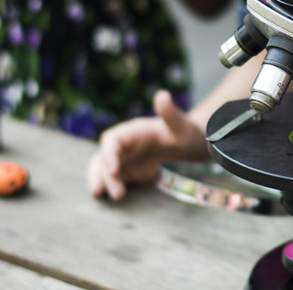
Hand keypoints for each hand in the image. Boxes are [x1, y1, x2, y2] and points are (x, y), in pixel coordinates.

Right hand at [86, 90, 206, 200]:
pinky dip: (107, 186)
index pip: (112, 140)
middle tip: (118, 194)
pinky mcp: (127, 170)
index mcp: (134, 131)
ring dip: (103, 182)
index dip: (109, 153)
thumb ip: (170, 113)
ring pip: (103, 168)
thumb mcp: (181, 125)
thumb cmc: (185, 132)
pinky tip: (110, 198)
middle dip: (106, 175)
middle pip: (105, 157)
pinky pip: (112, 178)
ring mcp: (123, 157)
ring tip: (113, 198)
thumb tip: (162, 95)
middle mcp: (124, 144)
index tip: (115, 170)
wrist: (189, 144)